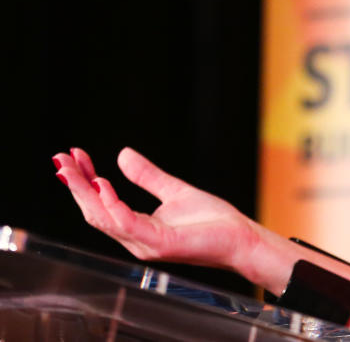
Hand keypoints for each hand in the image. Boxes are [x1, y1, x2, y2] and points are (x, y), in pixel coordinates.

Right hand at [53, 147, 259, 271]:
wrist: (240, 239)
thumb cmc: (212, 222)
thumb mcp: (175, 191)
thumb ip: (149, 176)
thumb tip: (123, 154)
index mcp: (136, 228)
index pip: (100, 205)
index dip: (83, 182)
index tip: (73, 156)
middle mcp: (134, 239)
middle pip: (94, 212)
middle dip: (76, 186)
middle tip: (61, 159)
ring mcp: (144, 243)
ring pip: (104, 218)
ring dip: (86, 193)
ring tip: (74, 169)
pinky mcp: (159, 243)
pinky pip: (128, 224)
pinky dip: (113, 205)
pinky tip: (104, 185)